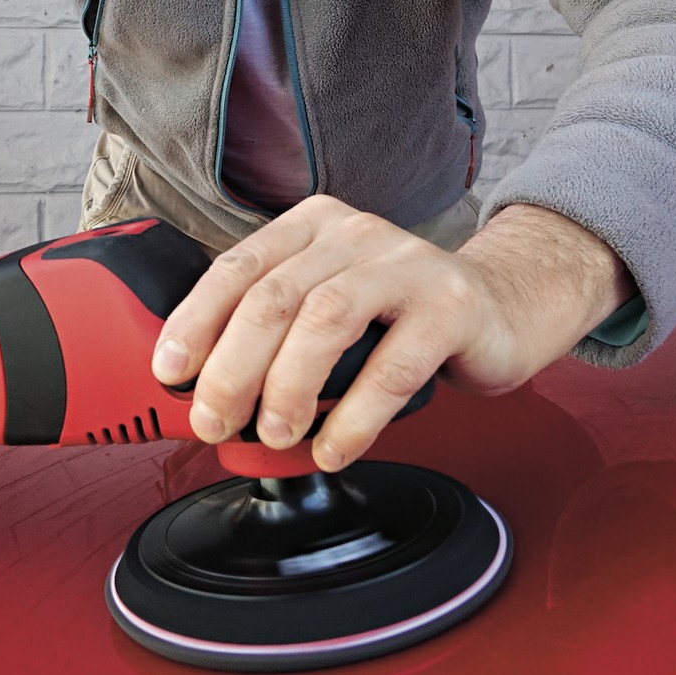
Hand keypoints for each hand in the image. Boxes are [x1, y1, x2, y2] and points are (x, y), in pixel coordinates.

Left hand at [151, 195, 632, 470]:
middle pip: (275, 296)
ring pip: (326, 318)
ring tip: (275, 434)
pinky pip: (392, 366)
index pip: (238, 267)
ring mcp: (406, 265)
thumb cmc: (401, 318)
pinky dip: (355, 416)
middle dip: (233, 367)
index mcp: (312, 227)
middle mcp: (355, 234)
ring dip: (288, 386)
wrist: (505, 307)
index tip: (170, 372)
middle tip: (214, 420)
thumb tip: (205, 397)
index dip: (196, 320)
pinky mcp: (451, 306)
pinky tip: (333, 447)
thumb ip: (277, 334)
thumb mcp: (330, 305)